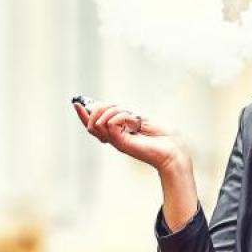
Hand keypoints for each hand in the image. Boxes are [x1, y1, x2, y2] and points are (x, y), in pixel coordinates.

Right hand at [72, 98, 189, 173]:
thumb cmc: (162, 135)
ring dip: (109, 111)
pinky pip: (111, 125)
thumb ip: (124, 114)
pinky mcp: (123, 144)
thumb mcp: (141, 119)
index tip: (76, 102)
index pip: (93, 125)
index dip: (83, 114)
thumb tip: (106, 106)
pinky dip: (120, 116)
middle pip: (90, 126)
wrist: (174, 149)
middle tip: (109, 104)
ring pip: (98, 125)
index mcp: (118, 133)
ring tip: (127, 113)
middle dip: (94, 110)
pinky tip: (132, 118)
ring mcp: (118, 142)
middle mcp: (114, 139)